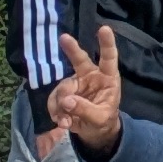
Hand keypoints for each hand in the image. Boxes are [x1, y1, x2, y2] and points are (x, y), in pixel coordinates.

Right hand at [45, 24, 126, 158]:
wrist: (94, 132)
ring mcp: (75, 84)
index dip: (106, 44)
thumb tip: (66, 101)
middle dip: (72, 49)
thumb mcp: (100, 118)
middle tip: (64, 38)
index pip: (108, 58)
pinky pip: (53, 99)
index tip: (104, 29)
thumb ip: (85, 109)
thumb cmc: (104, 119)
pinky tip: (62, 122)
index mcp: (107, 78)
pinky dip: (55, 111)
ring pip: (62, 88)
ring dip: (60, 104)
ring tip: (65, 121)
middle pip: (80, 60)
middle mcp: (90, 76)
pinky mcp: (63, 94)